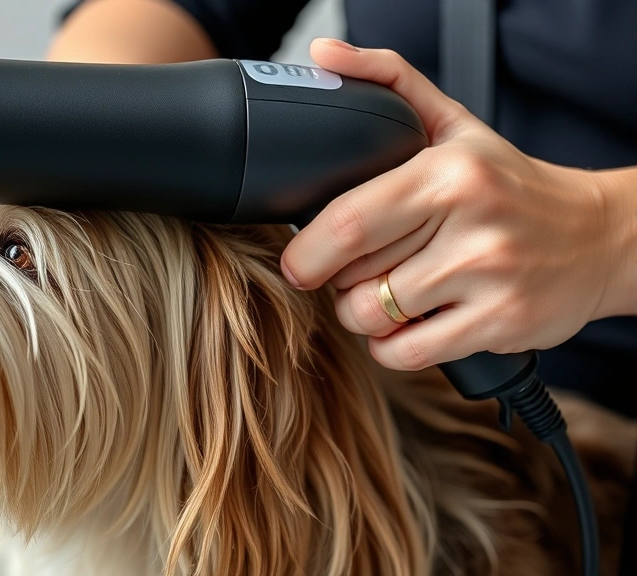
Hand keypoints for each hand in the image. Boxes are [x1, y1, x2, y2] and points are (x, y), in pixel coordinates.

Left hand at [280, 38, 636, 370]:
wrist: (598, 236)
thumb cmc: (508, 183)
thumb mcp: (453, 125)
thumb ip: (387, 83)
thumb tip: (322, 55)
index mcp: (448, 172)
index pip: (350, 220)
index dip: (309, 251)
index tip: (298, 262)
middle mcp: (471, 224)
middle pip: (354, 275)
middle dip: (339, 281)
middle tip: (359, 269)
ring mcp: (488, 278)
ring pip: (373, 318)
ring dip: (363, 315)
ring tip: (388, 293)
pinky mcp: (500, 324)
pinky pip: (407, 354)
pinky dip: (391, 346)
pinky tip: (409, 322)